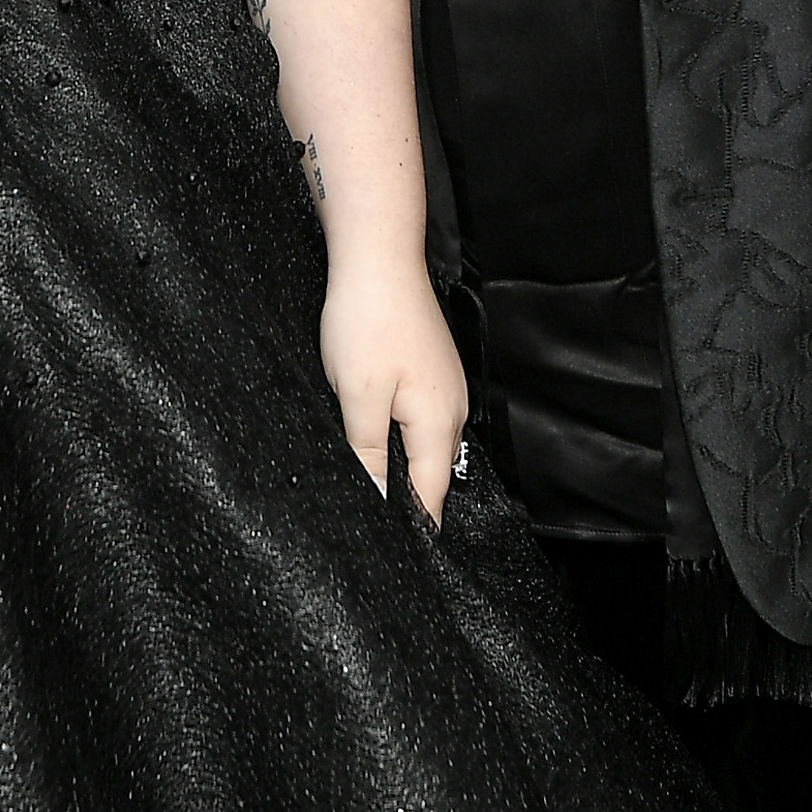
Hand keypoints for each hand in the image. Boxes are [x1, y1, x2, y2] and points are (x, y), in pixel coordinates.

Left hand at [320, 251, 466, 525]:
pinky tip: (379, 435)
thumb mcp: (359, 396)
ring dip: (404, 466)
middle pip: (433, 472)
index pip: (432, 493)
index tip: (398, 553)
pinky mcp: (431, 369)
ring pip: (426, 444)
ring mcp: (445, 386)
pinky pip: (421, 418)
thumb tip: (381, 500)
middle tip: (380, 530)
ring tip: (379, 490)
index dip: (415, 525)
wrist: (379, 257)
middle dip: (410, 500)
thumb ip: (369, 453)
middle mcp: (453, 408)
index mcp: (439, 421)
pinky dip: (402, 436)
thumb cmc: (367, 322)